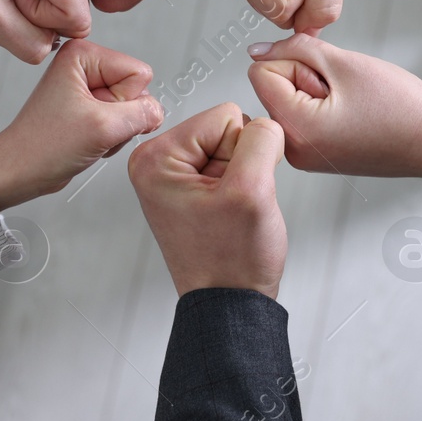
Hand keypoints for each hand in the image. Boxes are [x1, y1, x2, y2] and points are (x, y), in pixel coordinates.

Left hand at [0, 39, 164, 209]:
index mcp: (84, 55)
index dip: (125, 101)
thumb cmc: (42, 146)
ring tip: (88, 136)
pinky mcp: (89, 108)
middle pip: (136, 89)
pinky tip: (88, 141)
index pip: (139, 72)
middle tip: (93, 129)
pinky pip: (121, 121)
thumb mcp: (103, 127)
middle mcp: (86, 66)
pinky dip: (110, 137)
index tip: (97, 114)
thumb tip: (158, 110)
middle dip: (121, 118)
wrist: (20, 171)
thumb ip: (143, 114)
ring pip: (131, 108)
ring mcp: (88, 88)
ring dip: (116, 130)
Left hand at [128, 103, 287, 297]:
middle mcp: (157, 162)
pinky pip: (232, 165)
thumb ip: (260, 141)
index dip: (244, 153)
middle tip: (233, 205)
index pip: (225, 116)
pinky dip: (241, 187)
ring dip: (245, 177)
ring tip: (231, 212)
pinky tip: (231, 213)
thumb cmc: (230, 263)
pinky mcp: (191, 188)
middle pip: (227, 128)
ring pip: (233, 146)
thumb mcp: (250, 192)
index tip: (232, 193)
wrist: (230, 304)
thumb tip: (266, 124)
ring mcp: (174, 176)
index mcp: (155, 158)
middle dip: (243, 164)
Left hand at [248, 34, 421, 177]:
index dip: (294, 61)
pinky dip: (322, 105)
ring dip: (314, 90)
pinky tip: (352, 111)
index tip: (330, 77)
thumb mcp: (345, 63)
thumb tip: (257, 50)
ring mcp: (305, 156)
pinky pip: (303, 116)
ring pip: (288, 100)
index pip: (260, 72)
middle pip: (272, 87)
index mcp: (296, 129)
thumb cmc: (400, 105)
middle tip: (345, 92)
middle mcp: (293, 150)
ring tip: (351, 102)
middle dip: (304, 77)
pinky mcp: (317, 156)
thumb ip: (295, 48)